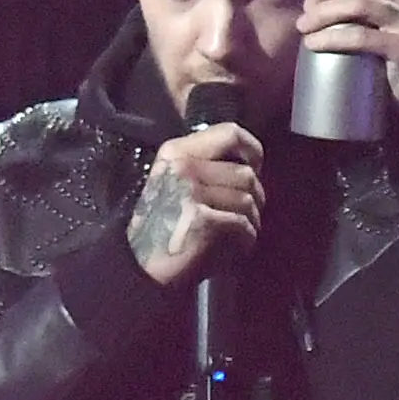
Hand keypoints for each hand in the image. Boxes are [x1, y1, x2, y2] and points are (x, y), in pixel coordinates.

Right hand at [129, 120, 264, 287]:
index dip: (253, 151)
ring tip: (239, 234)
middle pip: (246, 174)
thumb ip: (206, 166)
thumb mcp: (175, 182)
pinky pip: (243, 224)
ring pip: (248, 200)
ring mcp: (190, 193)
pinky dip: (246, 240)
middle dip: (255, 199)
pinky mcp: (202, 220)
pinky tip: (236, 248)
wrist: (142, 266)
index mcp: (176, 152)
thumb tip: (251, 164)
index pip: (230, 134)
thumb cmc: (165, 226)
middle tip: (246, 216)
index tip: (255, 168)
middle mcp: (182, 167)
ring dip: (251, 221)